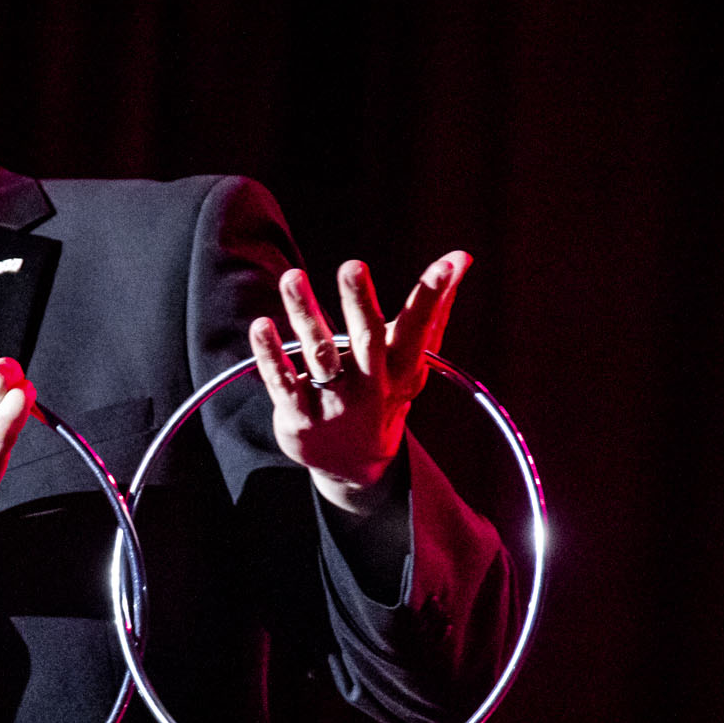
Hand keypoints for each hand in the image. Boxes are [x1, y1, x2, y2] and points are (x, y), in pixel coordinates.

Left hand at [248, 252, 469, 514]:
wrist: (354, 466)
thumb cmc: (384, 392)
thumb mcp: (411, 358)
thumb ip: (432, 308)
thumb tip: (462, 256)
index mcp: (402, 369)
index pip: (419, 328)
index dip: (433, 295)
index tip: (450, 263)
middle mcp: (370, 386)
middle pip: (367, 340)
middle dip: (360, 302)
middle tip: (353, 265)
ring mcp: (333, 403)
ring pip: (319, 355)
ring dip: (305, 314)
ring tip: (293, 277)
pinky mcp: (300, 417)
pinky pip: (282, 382)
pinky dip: (270, 354)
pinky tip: (262, 325)